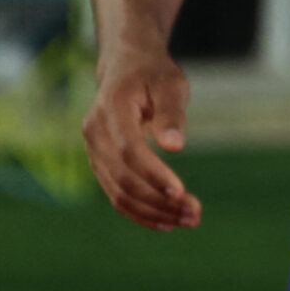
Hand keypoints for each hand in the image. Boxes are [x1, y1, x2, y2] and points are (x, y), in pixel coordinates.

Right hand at [81, 42, 202, 230]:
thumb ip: (171, 114)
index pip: (129, 151)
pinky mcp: (100, 164)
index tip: (181, 192)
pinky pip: (116, 195)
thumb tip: (174, 147)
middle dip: (159, 201)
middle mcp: (95, 134)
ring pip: (119, 193)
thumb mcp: (170, 84)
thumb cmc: (153, 74)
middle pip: (124, 178)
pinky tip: (166, 223)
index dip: (154, 175)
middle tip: (195, 215)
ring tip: (188, 221)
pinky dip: (140, 212)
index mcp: (110, 109)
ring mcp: (94, 152)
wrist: (126, 67)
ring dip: (153, 212)